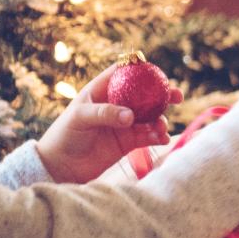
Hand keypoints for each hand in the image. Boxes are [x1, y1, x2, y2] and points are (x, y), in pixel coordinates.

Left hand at [35, 68, 177, 183]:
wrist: (61, 166)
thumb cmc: (64, 135)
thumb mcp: (80, 118)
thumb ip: (105, 114)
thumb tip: (131, 116)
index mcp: (102, 91)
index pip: (124, 74)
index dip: (142, 71)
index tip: (159, 74)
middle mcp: (116, 105)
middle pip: (144, 95)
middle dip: (162, 95)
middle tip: (177, 96)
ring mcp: (124, 124)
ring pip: (150, 117)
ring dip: (161, 120)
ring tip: (162, 127)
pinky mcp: (128, 143)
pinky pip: (147, 137)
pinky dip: (157, 136)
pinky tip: (162, 139)